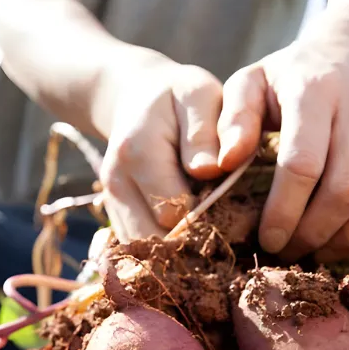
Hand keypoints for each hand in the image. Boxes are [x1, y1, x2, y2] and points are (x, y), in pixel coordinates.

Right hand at [99, 58, 224, 240]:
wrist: (136, 99)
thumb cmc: (178, 96)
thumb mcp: (198, 95)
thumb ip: (204, 131)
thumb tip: (209, 170)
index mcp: (137, 153)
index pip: (175, 210)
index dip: (210, 218)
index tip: (238, 212)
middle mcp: (116, 183)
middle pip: (156, 240)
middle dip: (194, 244)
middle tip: (229, 234)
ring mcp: (111, 203)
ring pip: (144, 253)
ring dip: (178, 254)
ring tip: (210, 240)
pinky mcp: (114, 216)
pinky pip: (138, 250)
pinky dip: (165, 253)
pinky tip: (191, 239)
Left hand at [215, 35, 348, 261]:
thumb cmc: (292, 78)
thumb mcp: (250, 85)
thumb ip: (232, 121)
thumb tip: (222, 163)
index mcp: (314, 90)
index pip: (302, 164)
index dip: (284, 212)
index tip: (268, 241)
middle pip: (347, 187)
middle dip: (316, 233)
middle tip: (294, 253)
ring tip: (327, 250)